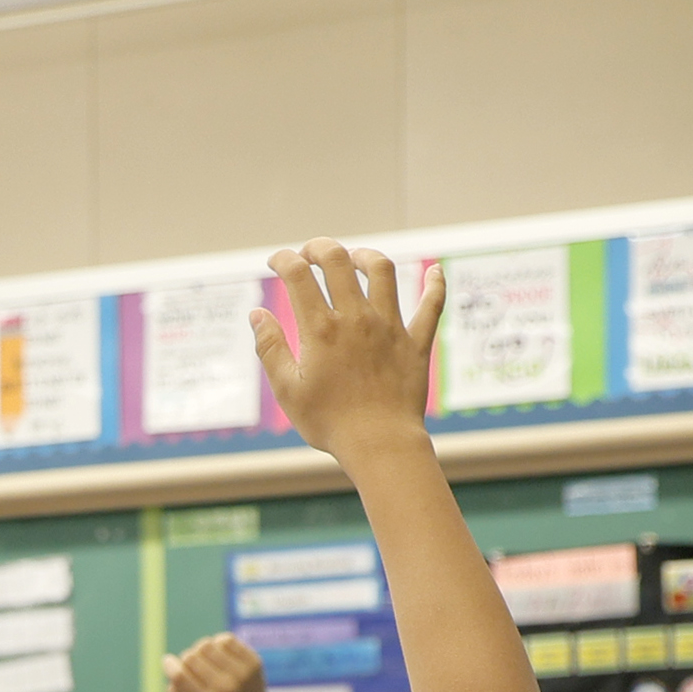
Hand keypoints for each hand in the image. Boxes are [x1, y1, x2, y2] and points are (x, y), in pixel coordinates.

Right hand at [165, 633, 312, 691]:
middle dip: (185, 658)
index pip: (180, 677)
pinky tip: (219, 653)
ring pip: (207, 645)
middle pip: (191, 658)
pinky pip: (226, 639)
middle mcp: (225, 689)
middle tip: (190, 665)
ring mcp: (242, 674)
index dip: (170, 665)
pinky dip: (217, 643)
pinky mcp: (253, 662)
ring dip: (200, 649)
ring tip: (204, 658)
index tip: (167, 661)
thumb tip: (170, 665)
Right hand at [251, 242, 440, 458]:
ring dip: (365, 255)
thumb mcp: (287, 390)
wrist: (380, 444)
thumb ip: (270, 347)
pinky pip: (431, 305)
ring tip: (355, 258)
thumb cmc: (330, 423)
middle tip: (308, 254)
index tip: (275, 262)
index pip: (297, 275)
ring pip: (382, 270)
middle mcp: (356, 318)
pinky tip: (434, 273)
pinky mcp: (415, 342)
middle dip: (318, 247)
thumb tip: (257, 313)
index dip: (282, 259)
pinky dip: (435, 285)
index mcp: (321, 329)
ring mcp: (389, 326)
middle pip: (337, 260)